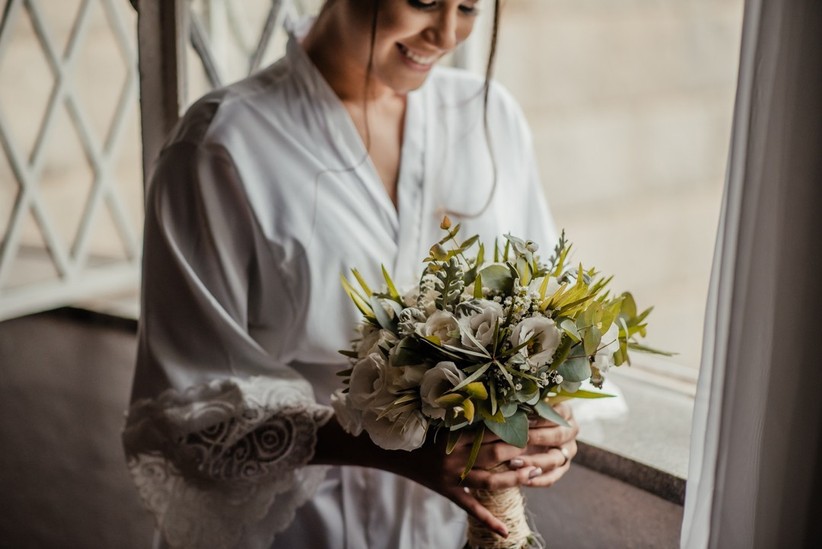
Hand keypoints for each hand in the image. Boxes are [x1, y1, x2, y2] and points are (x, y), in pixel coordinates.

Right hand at [387, 427, 542, 538]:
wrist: (390, 451)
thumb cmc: (416, 429)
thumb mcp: (437, 419)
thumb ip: (463, 417)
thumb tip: (495, 409)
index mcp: (451, 436)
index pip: (488, 431)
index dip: (511, 426)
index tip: (532, 420)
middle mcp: (453, 458)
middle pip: (492, 454)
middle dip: (518, 450)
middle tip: (542, 445)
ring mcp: (451, 477)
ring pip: (488, 481)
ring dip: (513, 478)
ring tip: (535, 473)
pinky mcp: (447, 492)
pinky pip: (470, 507)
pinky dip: (488, 520)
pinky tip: (505, 531)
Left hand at [504, 401, 578, 486]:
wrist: (523, 433)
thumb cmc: (524, 414)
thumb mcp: (527, 408)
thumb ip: (525, 407)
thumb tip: (514, 407)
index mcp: (565, 413)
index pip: (560, 414)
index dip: (543, 417)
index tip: (526, 419)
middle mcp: (570, 432)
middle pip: (558, 436)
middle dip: (538, 438)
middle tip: (520, 440)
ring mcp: (567, 451)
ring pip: (554, 459)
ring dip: (534, 461)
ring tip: (514, 462)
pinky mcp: (561, 468)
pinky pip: (552, 477)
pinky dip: (538, 479)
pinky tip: (524, 479)